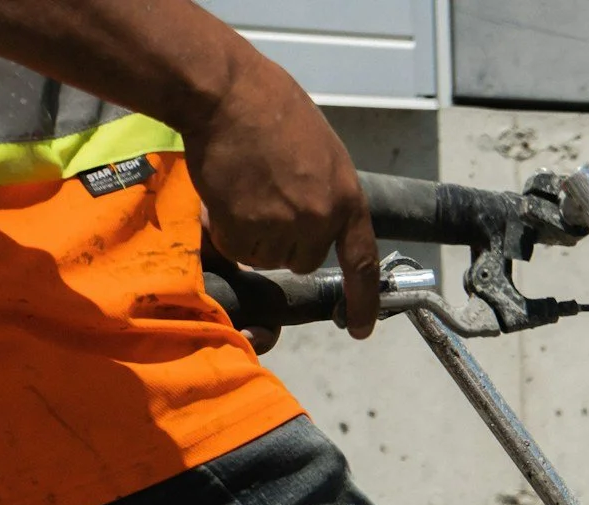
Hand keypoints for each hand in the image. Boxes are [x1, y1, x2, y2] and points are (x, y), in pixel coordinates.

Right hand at [183, 47, 379, 337]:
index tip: (362, 328)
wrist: (225, 91)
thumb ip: (324, 190)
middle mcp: (320, 218)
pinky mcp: (247, 229)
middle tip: (264, 197)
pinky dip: (227, 230)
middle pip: (303, 260)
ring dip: (253, 235)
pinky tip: (226, 192)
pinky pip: (237, 249)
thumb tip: (317, 219)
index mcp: (347, 196)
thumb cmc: (269, 105)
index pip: (363, 261)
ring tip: (244, 188)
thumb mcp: (319, 149)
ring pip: (268, 258)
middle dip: (283, 241)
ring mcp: (284, 225)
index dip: (363, 299)